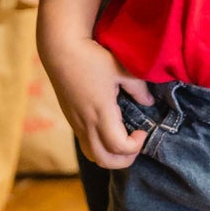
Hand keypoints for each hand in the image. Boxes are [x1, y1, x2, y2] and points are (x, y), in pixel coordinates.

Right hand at [42, 36, 154, 169]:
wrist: (60, 50)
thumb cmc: (92, 57)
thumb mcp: (120, 69)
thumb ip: (138, 88)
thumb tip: (149, 103)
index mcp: (101, 112)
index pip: (119, 147)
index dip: (135, 146)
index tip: (142, 130)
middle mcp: (86, 123)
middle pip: (104, 160)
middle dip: (125, 160)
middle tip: (136, 143)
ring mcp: (77, 123)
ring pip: (93, 156)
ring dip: (111, 157)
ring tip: (123, 141)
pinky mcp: (72, 120)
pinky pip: (86, 145)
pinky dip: (100, 148)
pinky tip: (110, 131)